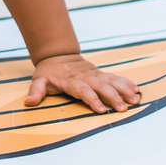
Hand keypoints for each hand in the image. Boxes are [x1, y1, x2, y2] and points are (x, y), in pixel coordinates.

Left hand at [24, 53, 139, 112]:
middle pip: (102, 87)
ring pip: (112, 81)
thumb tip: (29, 102)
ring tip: (136, 99)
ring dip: (124, 90)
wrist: (58, 55)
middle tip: (123, 108)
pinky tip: (137, 89)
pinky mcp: (101, 74)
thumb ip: (36, 91)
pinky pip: (115, 78)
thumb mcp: (39, 80)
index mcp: (72, 81)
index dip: (92, 100)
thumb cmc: (49, 72)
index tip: (101, 110)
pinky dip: (126, 83)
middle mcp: (87, 77)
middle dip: (113, 97)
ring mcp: (95, 75)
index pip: (84, 91)